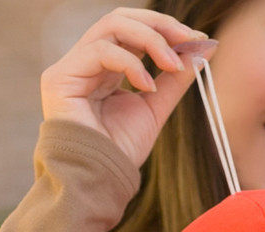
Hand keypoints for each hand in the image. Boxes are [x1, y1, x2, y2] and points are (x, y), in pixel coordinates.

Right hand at [40, 7, 215, 166]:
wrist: (100, 180)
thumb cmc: (121, 150)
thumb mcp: (156, 107)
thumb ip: (175, 79)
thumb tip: (203, 49)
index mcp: (106, 67)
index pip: (133, 29)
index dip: (166, 29)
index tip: (199, 40)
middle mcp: (87, 61)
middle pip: (121, 18)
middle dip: (160, 25)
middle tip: (190, 40)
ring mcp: (71, 66)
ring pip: (111, 26)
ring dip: (151, 40)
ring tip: (174, 65)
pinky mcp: (60, 77)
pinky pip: (100, 51)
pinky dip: (131, 64)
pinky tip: (147, 87)